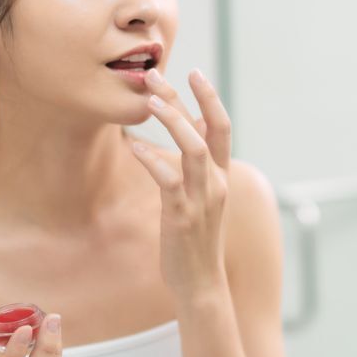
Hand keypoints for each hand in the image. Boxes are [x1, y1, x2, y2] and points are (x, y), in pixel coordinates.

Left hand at [130, 68, 231, 303]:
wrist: (201, 284)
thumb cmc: (193, 241)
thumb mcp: (197, 200)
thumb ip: (188, 170)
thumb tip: (170, 141)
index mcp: (221, 177)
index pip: (222, 128)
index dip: (210, 98)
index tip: (195, 72)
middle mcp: (217, 183)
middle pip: (207, 130)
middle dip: (183, 99)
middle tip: (156, 76)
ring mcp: (203, 199)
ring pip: (194, 150)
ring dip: (172, 122)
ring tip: (149, 102)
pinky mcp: (184, 216)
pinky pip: (169, 180)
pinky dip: (153, 160)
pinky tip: (134, 146)